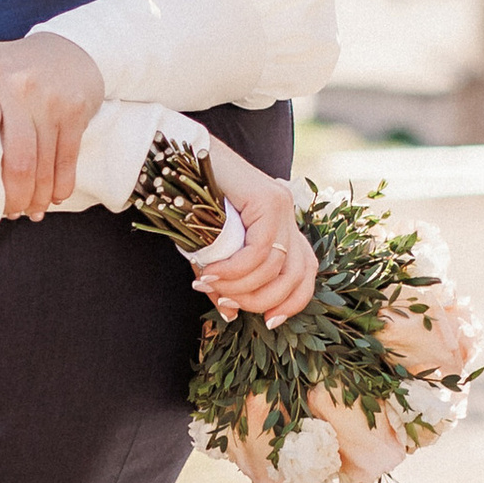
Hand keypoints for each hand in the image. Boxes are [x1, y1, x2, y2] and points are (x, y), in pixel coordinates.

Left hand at [0, 26, 104, 216]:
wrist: (70, 47)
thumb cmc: (7, 61)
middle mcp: (19, 88)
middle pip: (16, 160)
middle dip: (10, 198)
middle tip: (3, 216)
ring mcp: (51, 101)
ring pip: (42, 165)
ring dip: (34, 197)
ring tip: (25, 211)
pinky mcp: (75, 111)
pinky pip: (67, 159)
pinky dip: (60, 187)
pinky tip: (50, 200)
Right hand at [193, 142, 317, 322]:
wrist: (177, 160)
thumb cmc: (191, 205)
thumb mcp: (211, 251)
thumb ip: (225, 281)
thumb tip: (229, 314)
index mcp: (282, 227)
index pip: (306, 273)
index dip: (293, 302)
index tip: (269, 322)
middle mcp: (288, 216)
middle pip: (298, 274)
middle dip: (265, 300)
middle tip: (230, 303)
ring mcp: (282, 206)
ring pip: (276, 266)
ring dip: (241, 285)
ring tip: (210, 285)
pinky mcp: (269, 200)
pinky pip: (260, 249)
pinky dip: (235, 269)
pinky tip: (211, 272)